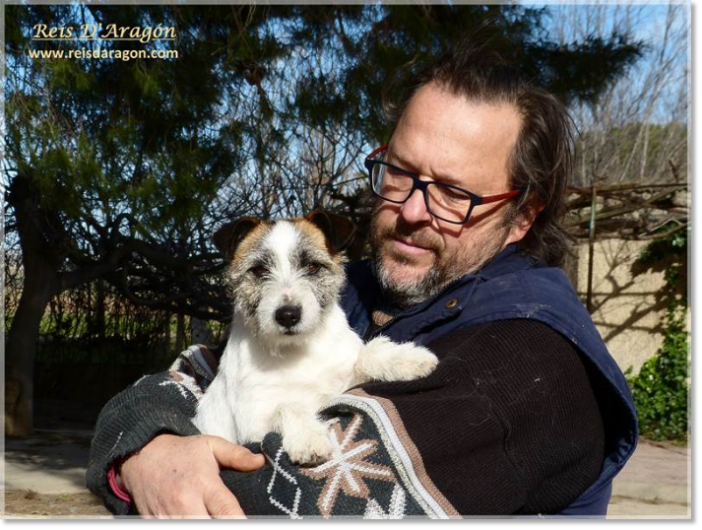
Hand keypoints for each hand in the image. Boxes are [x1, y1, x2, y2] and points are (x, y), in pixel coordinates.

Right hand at [119, 434, 265, 517]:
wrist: (141, 455)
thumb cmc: (182, 452)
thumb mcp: (211, 445)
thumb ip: (237, 455)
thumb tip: (262, 461)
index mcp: (203, 483)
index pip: (227, 511)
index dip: (239, 522)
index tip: (249, 523)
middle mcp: (184, 503)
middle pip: (207, 527)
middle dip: (222, 527)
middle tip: (231, 521)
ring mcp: (166, 516)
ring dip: (202, 527)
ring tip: (212, 519)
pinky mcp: (152, 523)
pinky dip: (184, 528)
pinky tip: (195, 520)